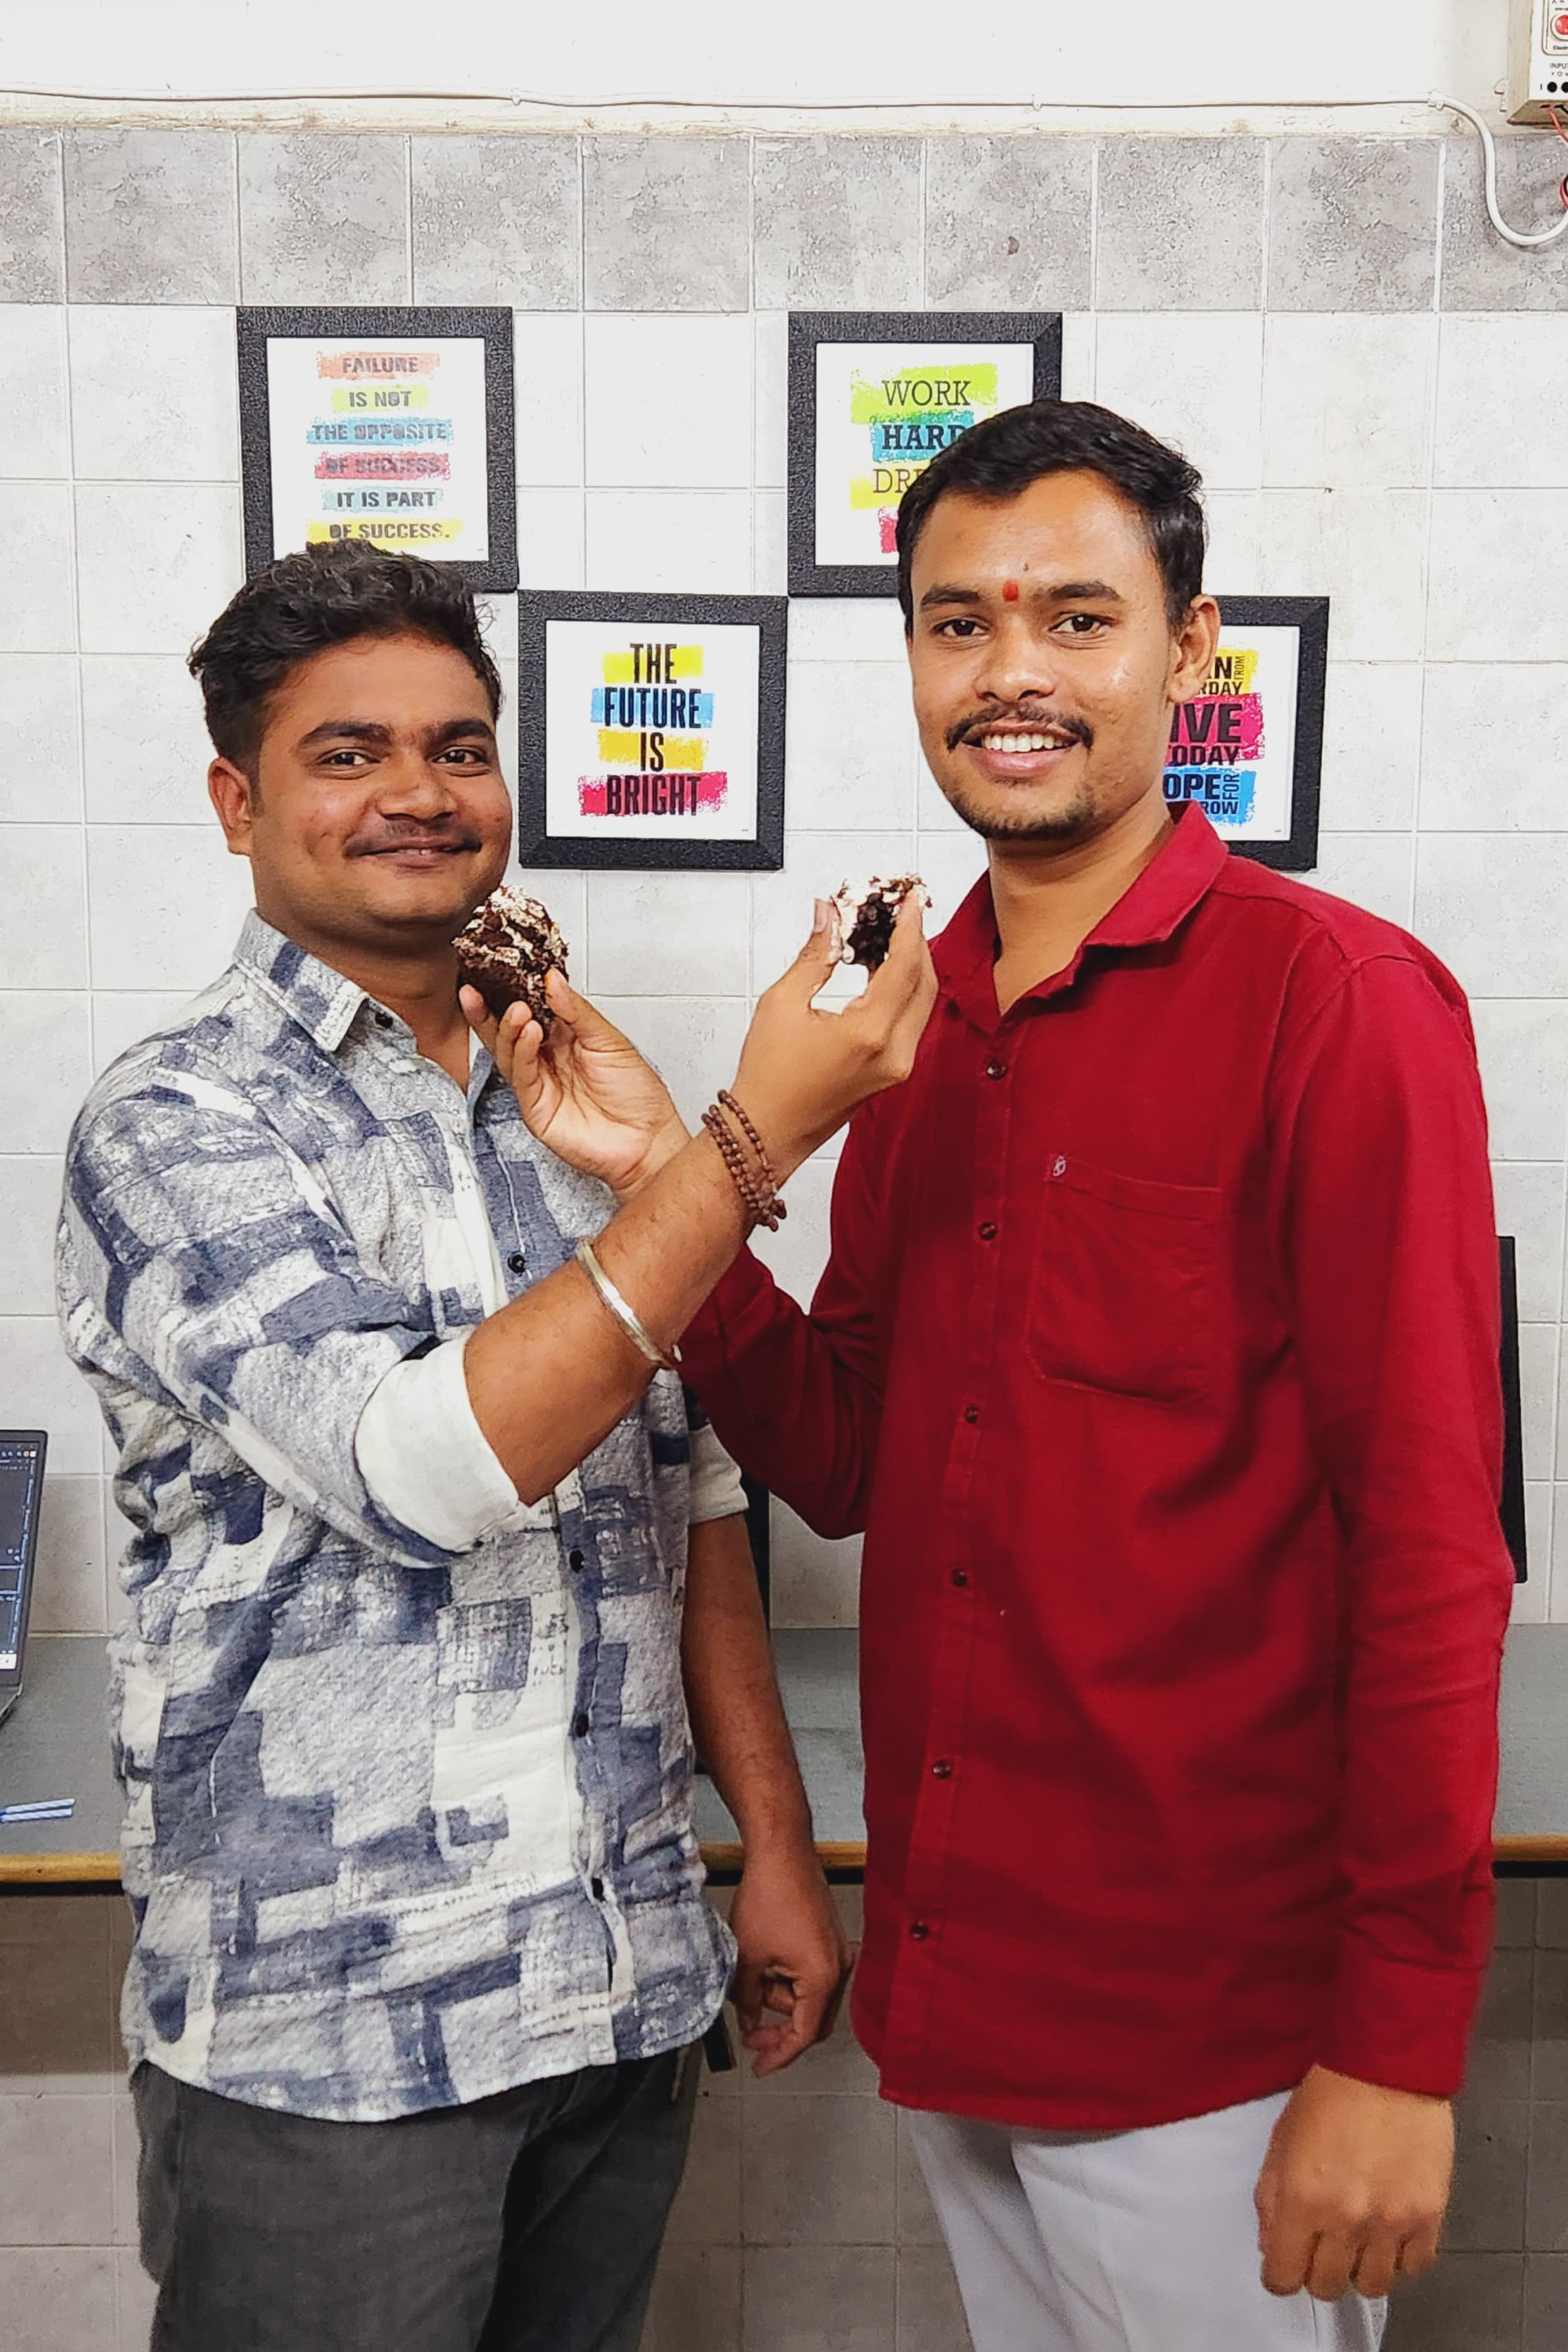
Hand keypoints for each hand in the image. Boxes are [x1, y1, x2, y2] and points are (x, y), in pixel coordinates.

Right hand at [462, 968, 687, 1199]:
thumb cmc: (637, 1094)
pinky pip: (520, 1076)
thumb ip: (577, 1011)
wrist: (647, 1141)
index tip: (495, 969)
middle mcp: (547, 1058)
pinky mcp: (535, 1107)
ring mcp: (538, 1083)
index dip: (511, 991)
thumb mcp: (609, 1039)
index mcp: (564, 1037)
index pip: (529, 1009)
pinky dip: (521, 1053)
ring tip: (518, 1010)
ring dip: (508, 1028)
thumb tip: (552, 980)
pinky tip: (528, 1034)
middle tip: (477, 986)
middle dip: (488, 1009)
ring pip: (508, 1051)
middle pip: (507, 1030)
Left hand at [728, 1838, 853, 2077]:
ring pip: (810, 1996)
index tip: (760, 2066)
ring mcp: (838, 1952)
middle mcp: (839, 1967)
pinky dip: (788, 1979)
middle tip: (751, 2034)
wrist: (782, 1851)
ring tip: (750, 1978)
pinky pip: (812, 1975)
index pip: (803, 2033)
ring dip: (780, 1998)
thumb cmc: (770, 1894)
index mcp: (823, 1977)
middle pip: (811, 2019)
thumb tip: (749, 2023)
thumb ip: (747, 2000)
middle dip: (779, 2027)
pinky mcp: (830, 1938)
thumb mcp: (747, 1957)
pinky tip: (764, 1966)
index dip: (778, 2054)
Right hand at [730, 895, 937, 1182]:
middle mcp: (893, 1053)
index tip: (908, 900)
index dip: (909, 926)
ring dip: (912, 965)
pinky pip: (911, 1021)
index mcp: (869, 1034)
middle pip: (925, 981)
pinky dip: (903, 990)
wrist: (765, 1134)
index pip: (906, 965)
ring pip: (922, 1002)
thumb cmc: (768, 1080)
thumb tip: (829, 915)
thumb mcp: (782, 1003)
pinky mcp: (893, 1074)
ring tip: (889, 934)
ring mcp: (898, 1067)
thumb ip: (815, 954)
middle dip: (916, 941)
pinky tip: (882, 970)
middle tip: (901, 912)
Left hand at [1255, 2064, 1453, 2301]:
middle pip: (1326, 2287)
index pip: (1283, 2276)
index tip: (1284, 2262)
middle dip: (1317, 2271)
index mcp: (1301, 2199)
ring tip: (1358, 2239)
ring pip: (1372, 2287)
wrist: (1387, 2067)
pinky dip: (1400, 2257)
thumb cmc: (1330, 2095)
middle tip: (1321, 2245)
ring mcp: (1390, 2223)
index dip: (1279, 2273)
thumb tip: (1271, 2246)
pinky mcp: (1428, 2217)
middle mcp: (1345, 2220)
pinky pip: (1414, 2268)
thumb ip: (1270, 2200)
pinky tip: (1390, 2231)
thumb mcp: (1281, 2141)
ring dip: (1360, 2268)